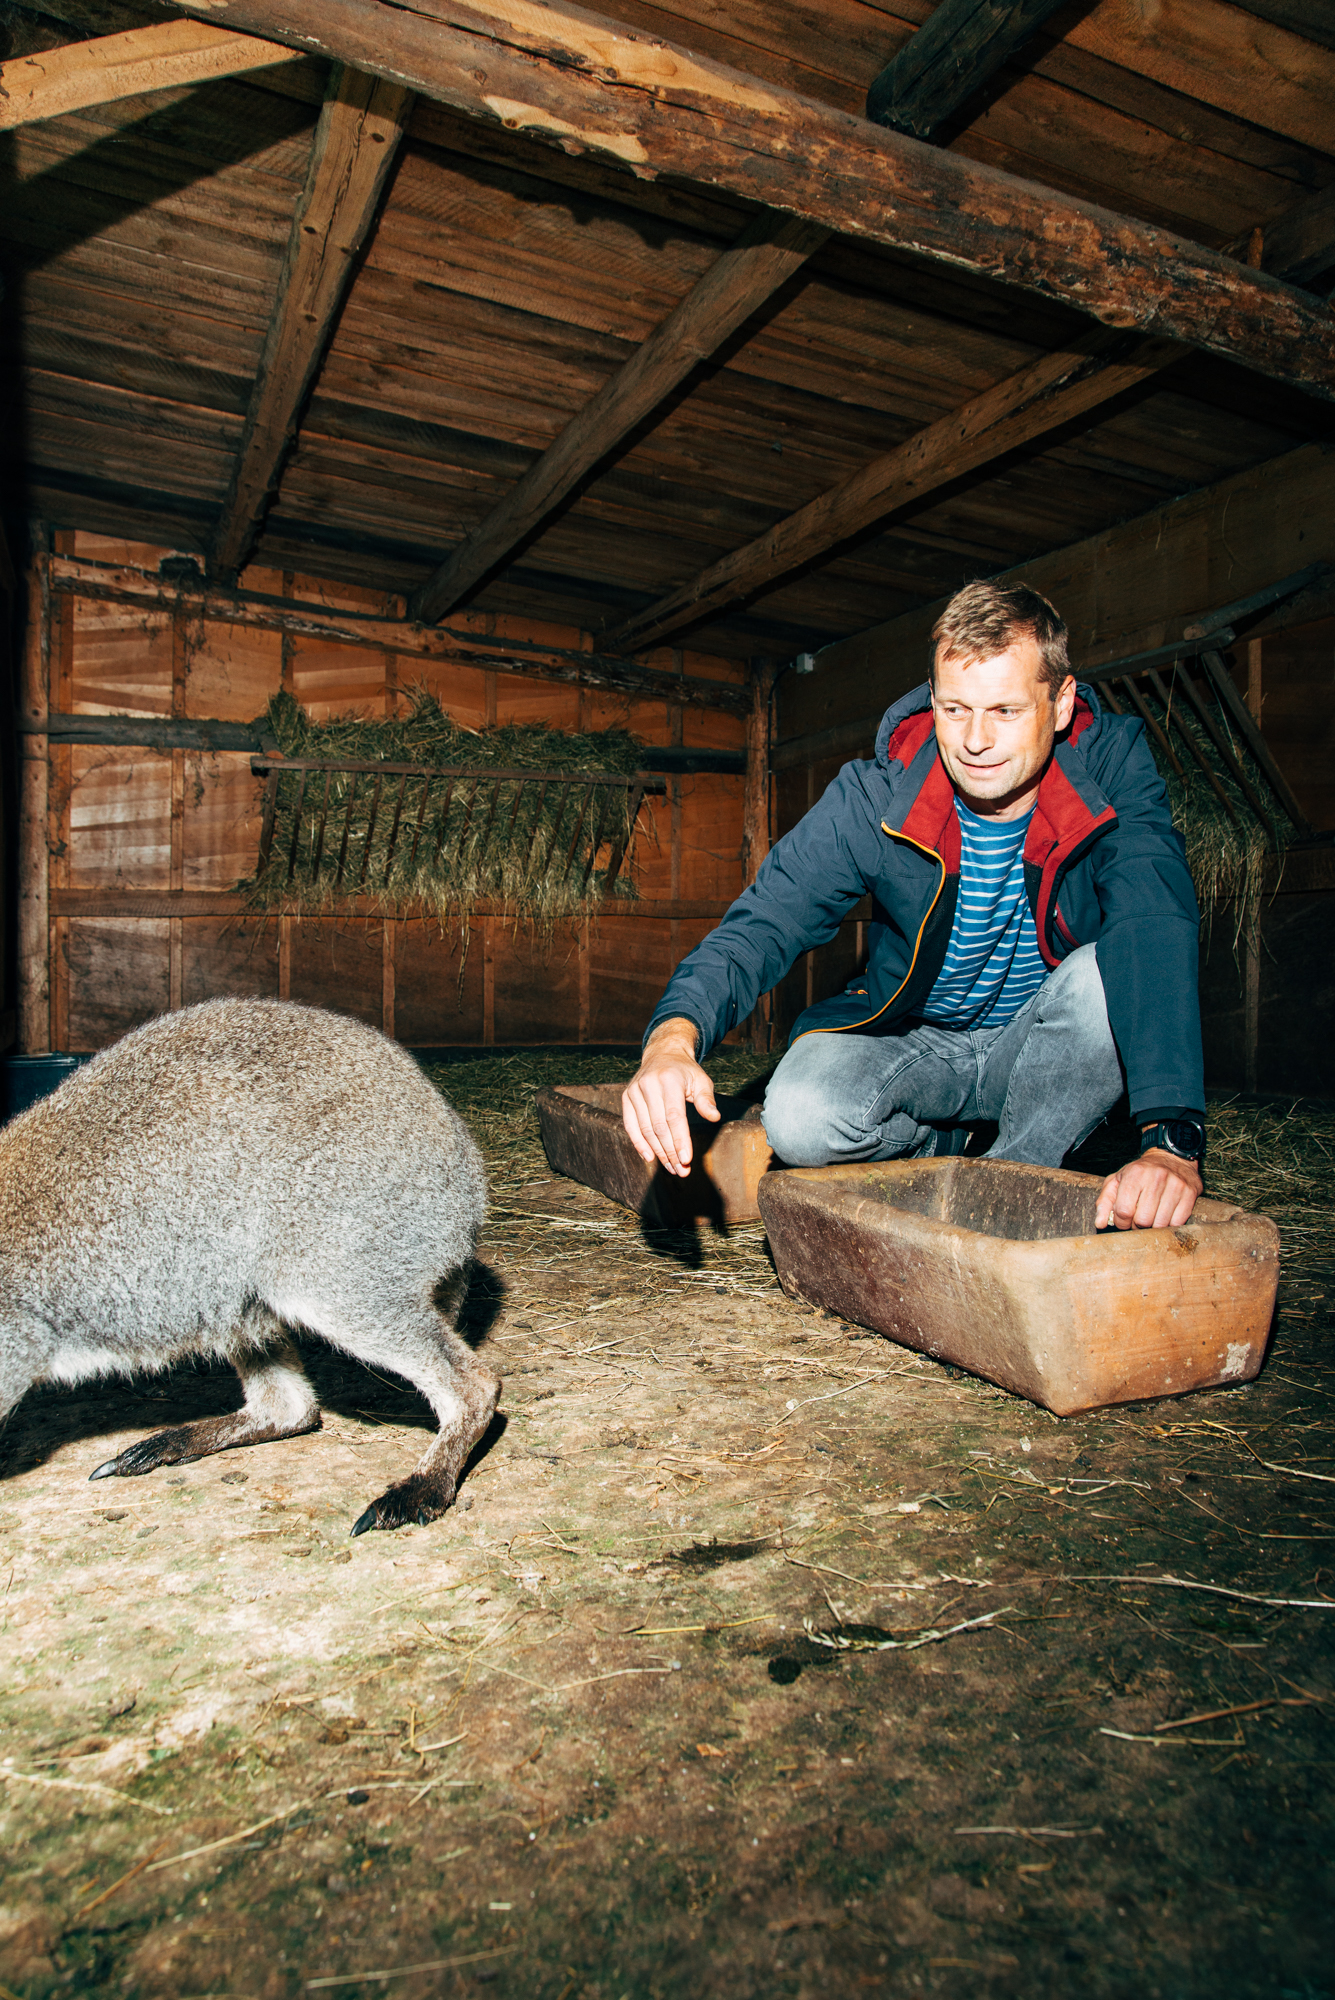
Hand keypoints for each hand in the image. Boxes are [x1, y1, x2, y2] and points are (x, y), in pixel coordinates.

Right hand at [622, 1018, 718, 1175]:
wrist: (663, 1054)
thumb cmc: (685, 1072)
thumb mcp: (701, 1080)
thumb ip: (706, 1100)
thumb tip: (714, 1117)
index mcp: (669, 1080)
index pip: (674, 1116)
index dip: (680, 1139)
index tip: (687, 1159)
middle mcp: (648, 1084)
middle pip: (659, 1126)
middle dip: (671, 1151)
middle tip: (682, 1169)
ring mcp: (634, 1091)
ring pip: (645, 1129)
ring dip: (658, 1152)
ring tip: (671, 1167)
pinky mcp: (626, 1097)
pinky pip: (630, 1125)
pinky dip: (639, 1143)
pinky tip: (651, 1157)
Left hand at [1095, 1147, 1201, 1229]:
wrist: (1171, 1157)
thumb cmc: (1141, 1172)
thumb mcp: (1118, 1180)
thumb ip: (1105, 1201)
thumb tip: (1099, 1223)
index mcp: (1135, 1174)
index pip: (1123, 1211)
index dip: (1121, 1222)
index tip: (1123, 1220)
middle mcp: (1156, 1178)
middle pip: (1142, 1220)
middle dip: (1137, 1225)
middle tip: (1138, 1219)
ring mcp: (1175, 1185)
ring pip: (1160, 1224)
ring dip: (1153, 1227)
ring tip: (1151, 1216)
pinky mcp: (1190, 1193)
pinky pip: (1177, 1223)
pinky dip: (1169, 1225)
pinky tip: (1164, 1215)